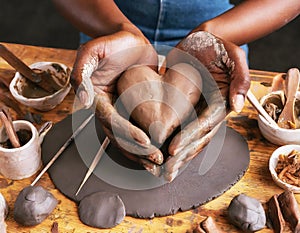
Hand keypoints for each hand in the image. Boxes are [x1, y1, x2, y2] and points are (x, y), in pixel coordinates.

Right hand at [71, 28, 163, 171]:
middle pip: (120, 136)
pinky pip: (141, 129)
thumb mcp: (92, 52)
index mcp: (97, 99)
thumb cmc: (112, 44)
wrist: (130, 41)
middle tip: (157, 159)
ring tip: (159, 164)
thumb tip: (83, 103)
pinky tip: (161, 152)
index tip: (146, 141)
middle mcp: (109, 109)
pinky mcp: (136, 111)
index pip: (111, 120)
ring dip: (143, 154)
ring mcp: (123, 112)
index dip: (127, 132)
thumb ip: (82, 73)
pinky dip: (150, 143)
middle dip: (138, 150)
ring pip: (129, 139)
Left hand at [163, 31, 249, 180]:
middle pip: (195, 139)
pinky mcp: (183, 108)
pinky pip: (175, 128)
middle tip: (165, 172)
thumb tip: (236, 107)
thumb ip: (240, 79)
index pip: (204, 125)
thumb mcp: (235, 57)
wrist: (203, 42)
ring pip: (185, 139)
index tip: (173, 149)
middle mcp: (208, 113)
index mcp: (220, 104)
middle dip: (181, 157)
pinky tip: (157, 153)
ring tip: (160, 170)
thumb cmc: (220, 48)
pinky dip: (167, 141)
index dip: (189, 138)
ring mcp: (195, 113)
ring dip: (174, 156)